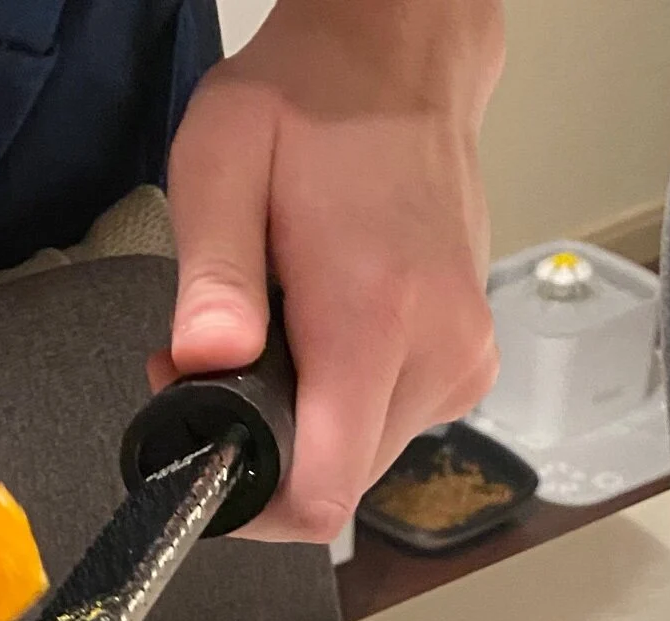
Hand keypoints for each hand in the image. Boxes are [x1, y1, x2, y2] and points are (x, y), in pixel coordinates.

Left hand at [162, 0, 503, 542]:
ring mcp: (461, 363)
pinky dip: (344, 404)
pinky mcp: (467, 363)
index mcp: (375, 319)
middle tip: (220, 365)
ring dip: (304, 427)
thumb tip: (202, 363)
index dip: (251, 508)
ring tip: (276, 334)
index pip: (322, 495)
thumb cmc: (311, 106)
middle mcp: (436, 354)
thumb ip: (212, 277)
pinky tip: (323, 335)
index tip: (207, 460)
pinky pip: (389, 427)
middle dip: (266, 452)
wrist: (401, 63)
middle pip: (335, 485)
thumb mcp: (223, 163)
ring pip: (360, 461)